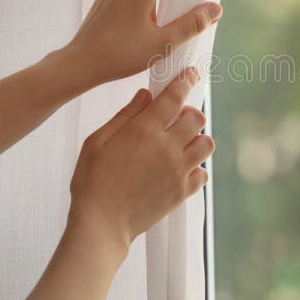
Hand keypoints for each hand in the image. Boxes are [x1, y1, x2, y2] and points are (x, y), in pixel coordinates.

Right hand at [68, 66, 214, 250]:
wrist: (101, 224)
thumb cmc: (92, 181)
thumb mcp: (97, 142)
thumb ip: (124, 116)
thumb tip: (145, 95)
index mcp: (144, 130)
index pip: (174, 97)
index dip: (185, 81)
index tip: (192, 75)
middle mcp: (167, 147)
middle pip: (198, 118)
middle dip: (190, 113)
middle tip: (177, 119)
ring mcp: (178, 170)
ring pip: (207, 144)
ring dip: (197, 139)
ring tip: (181, 145)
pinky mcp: (182, 191)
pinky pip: (203, 174)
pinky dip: (197, 169)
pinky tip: (180, 170)